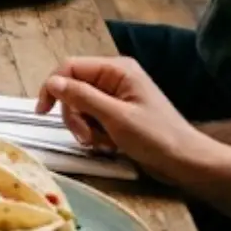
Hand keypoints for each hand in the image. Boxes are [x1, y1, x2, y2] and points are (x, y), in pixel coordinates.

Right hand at [36, 57, 215, 183]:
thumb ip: (82, 96)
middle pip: (73, 89)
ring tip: (102, 144)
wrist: (187, 163)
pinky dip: (95, 133)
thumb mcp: (115, 117)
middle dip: (75, 115)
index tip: (43, 112)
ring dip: (85, 127)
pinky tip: (110, 145)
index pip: (70, 68)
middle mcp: (114, 78)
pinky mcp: (118, 114)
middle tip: (86, 138)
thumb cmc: (156, 137)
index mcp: (117, 69)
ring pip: (80, 106)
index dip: (53, 87)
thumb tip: (52, 82)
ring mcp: (117, 96)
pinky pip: (92, 118)